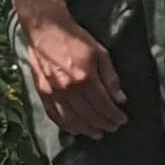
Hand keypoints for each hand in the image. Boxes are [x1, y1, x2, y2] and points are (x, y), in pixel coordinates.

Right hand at [23, 18, 126, 138]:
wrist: (46, 31)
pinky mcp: (42, 93)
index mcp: (85, 79)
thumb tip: (120, 99)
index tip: (122, 120)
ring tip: (97, 133)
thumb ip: (110, 78)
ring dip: (86, 129)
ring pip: (71, 120)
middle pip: (88, 115)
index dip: (114, 116)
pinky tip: (75, 130)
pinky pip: (54, 115)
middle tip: (113, 128)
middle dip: (103, 124)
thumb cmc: (76, 40)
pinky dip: (66, 125)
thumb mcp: (101, 54)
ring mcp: (53, 93)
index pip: (103, 105)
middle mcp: (68, 89)